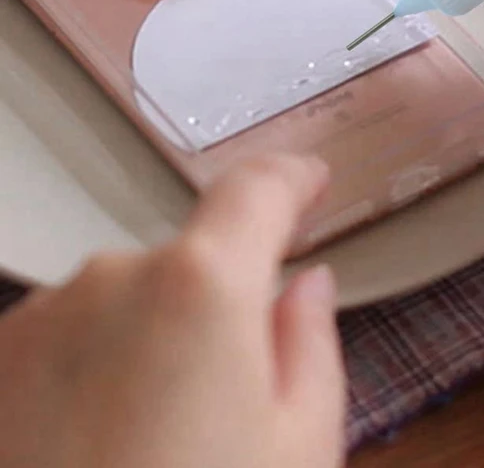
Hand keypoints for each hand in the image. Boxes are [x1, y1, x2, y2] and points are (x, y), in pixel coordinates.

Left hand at [0, 155, 344, 467]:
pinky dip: (97, 369)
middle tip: (235, 394)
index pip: (256, 190)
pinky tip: (101, 450)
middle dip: (220, 301)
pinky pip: (68, 338)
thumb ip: (310, 341)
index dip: (291, 179)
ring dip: (154, 340)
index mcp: (203, 287)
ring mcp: (38, 321)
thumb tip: (308, 285)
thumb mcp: (300, 447)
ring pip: (126, 301)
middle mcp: (112, 280)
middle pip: (189, 260)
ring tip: (158, 442)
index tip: (309, 181)